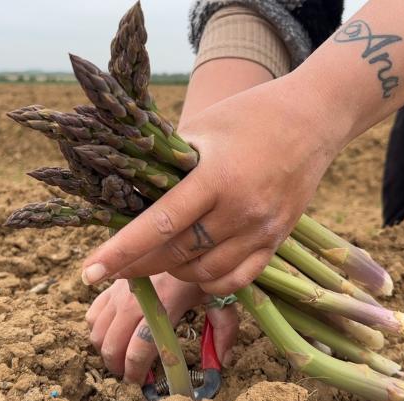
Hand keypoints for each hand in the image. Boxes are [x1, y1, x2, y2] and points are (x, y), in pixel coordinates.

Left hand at [80, 75, 336, 293]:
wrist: (313, 119)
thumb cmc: (249, 116)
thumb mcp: (202, 129)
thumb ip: (168, 165)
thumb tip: (127, 196)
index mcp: (217, 176)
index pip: (160, 224)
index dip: (121, 251)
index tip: (89, 272)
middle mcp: (241, 209)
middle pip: (177, 254)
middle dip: (137, 265)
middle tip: (113, 266)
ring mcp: (262, 230)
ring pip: (203, 273)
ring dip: (172, 272)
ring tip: (156, 258)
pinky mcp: (276, 242)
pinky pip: (235, 280)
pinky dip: (207, 281)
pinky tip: (192, 268)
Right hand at [85, 273, 240, 384]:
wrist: (182, 235)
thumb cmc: (201, 270)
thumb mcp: (220, 297)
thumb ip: (225, 330)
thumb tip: (222, 363)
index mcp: (164, 304)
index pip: (140, 347)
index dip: (137, 371)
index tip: (142, 382)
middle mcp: (135, 298)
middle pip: (112, 344)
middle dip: (119, 367)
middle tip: (132, 375)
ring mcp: (119, 290)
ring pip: (97, 332)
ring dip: (106, 351)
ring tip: (122, 358)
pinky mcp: (111, 284)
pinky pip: (91, 314)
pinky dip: (98, 330)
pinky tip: (114, 333)